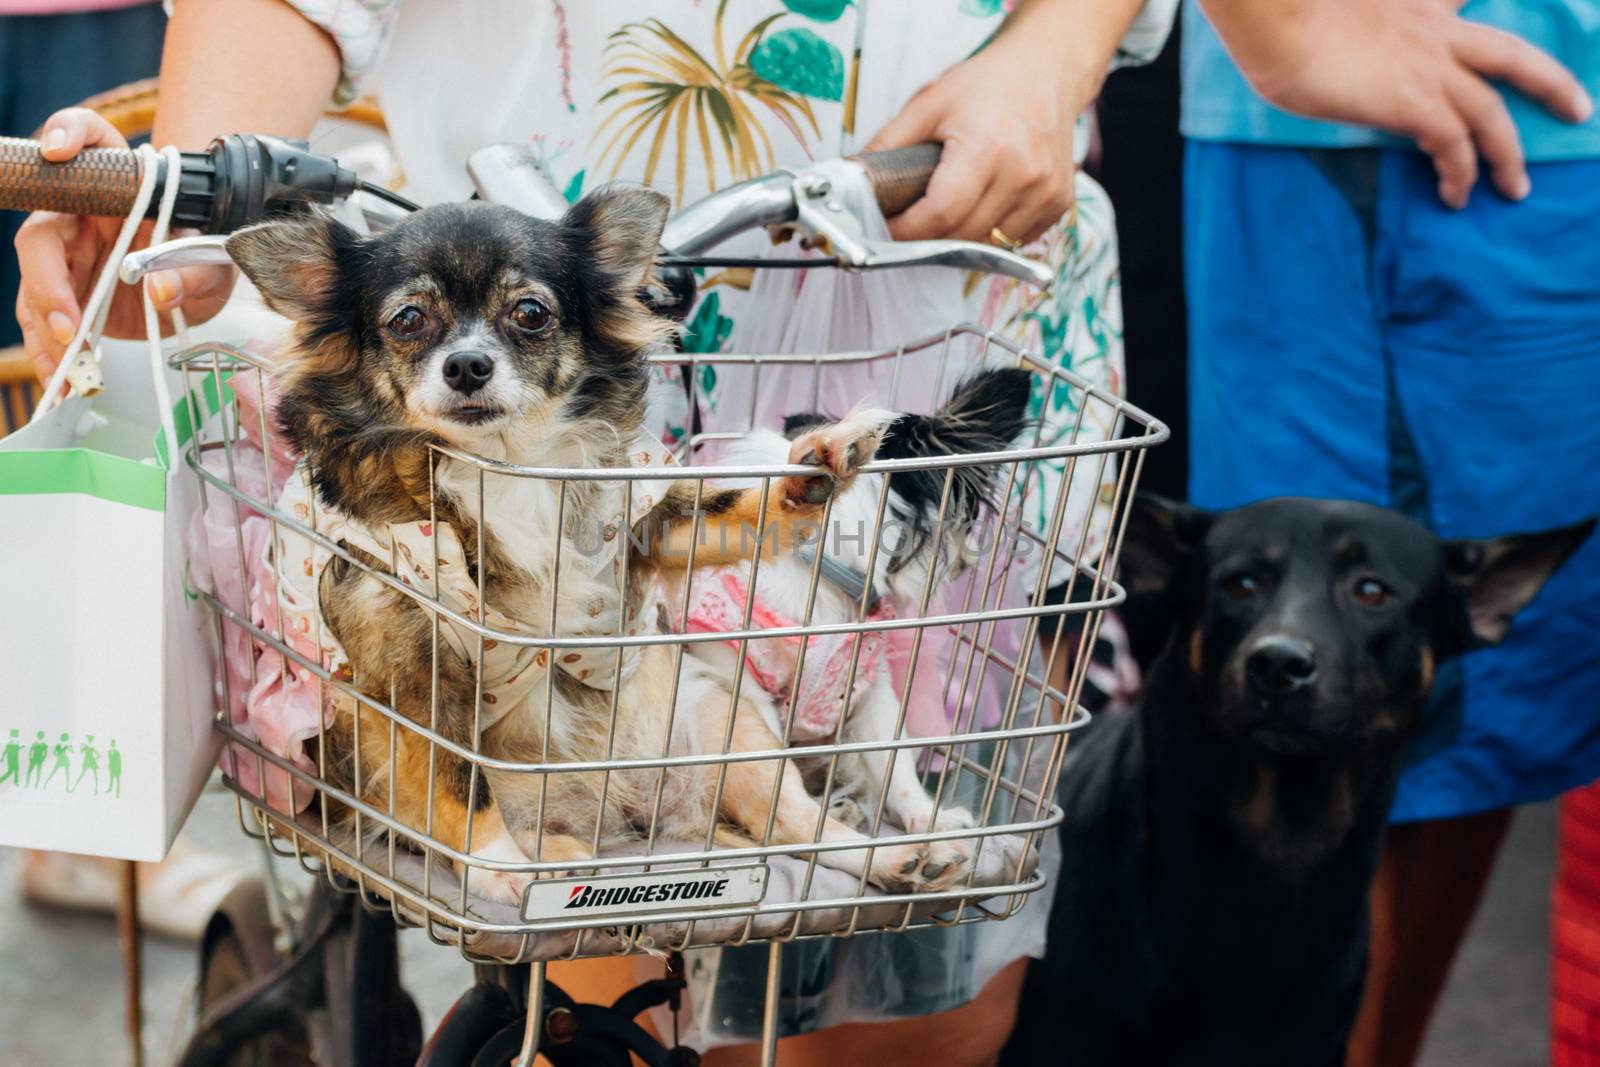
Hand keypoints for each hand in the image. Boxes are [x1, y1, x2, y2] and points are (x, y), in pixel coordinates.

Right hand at [14, 108, 236, 387]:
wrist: (203, 272)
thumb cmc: (205, 249)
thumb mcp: (216, 260)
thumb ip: (195, 271)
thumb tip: (160, 290)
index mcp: (117, 179)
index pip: (84, 133)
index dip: (66, 134)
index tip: (60, 150)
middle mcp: (80, 210)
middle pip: (40, 236)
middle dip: (47, 285)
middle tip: (70, 327)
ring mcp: (68, 252)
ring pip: (35, 287)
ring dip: (45, 334)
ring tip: (67, 373)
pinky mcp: (66, 291)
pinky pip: (45, 322)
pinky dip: (51, 354)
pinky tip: (61, 382)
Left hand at [864, 31, 1092, 245]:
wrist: (1047, 69)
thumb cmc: (987, 84)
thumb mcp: (929, 104)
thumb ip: (888, 144)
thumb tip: (853, 180)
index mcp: (987, 149)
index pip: (939, 216)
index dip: (906, 231)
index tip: (886, 228)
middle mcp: (1023, 175)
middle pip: (961, 237)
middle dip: (927, 238)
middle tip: (908, 224)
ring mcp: (1046, 192)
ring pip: (988, 246)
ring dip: (960, 239)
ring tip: (946, 212)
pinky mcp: (1059, 203)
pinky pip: (1015, 241)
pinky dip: (991, 234)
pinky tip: (982, 205)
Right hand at [1201, 0, 1592, 207]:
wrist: (1280, 24)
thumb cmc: (1284, 21)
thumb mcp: (1326, 12)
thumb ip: (1348, 31)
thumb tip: (1324, 52)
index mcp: (1416, 7)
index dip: (1480, 6)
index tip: (1491, 19)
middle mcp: (1435, 34)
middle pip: (1513, 57)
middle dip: (1551, 84)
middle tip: (1578, 109)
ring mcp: (1431, 68)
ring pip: (1493, 114)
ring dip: (1508, 154)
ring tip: (1515, 187)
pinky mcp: (1415, 103)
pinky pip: (1455, 146)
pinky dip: (1462, 174)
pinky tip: (1457, 196)